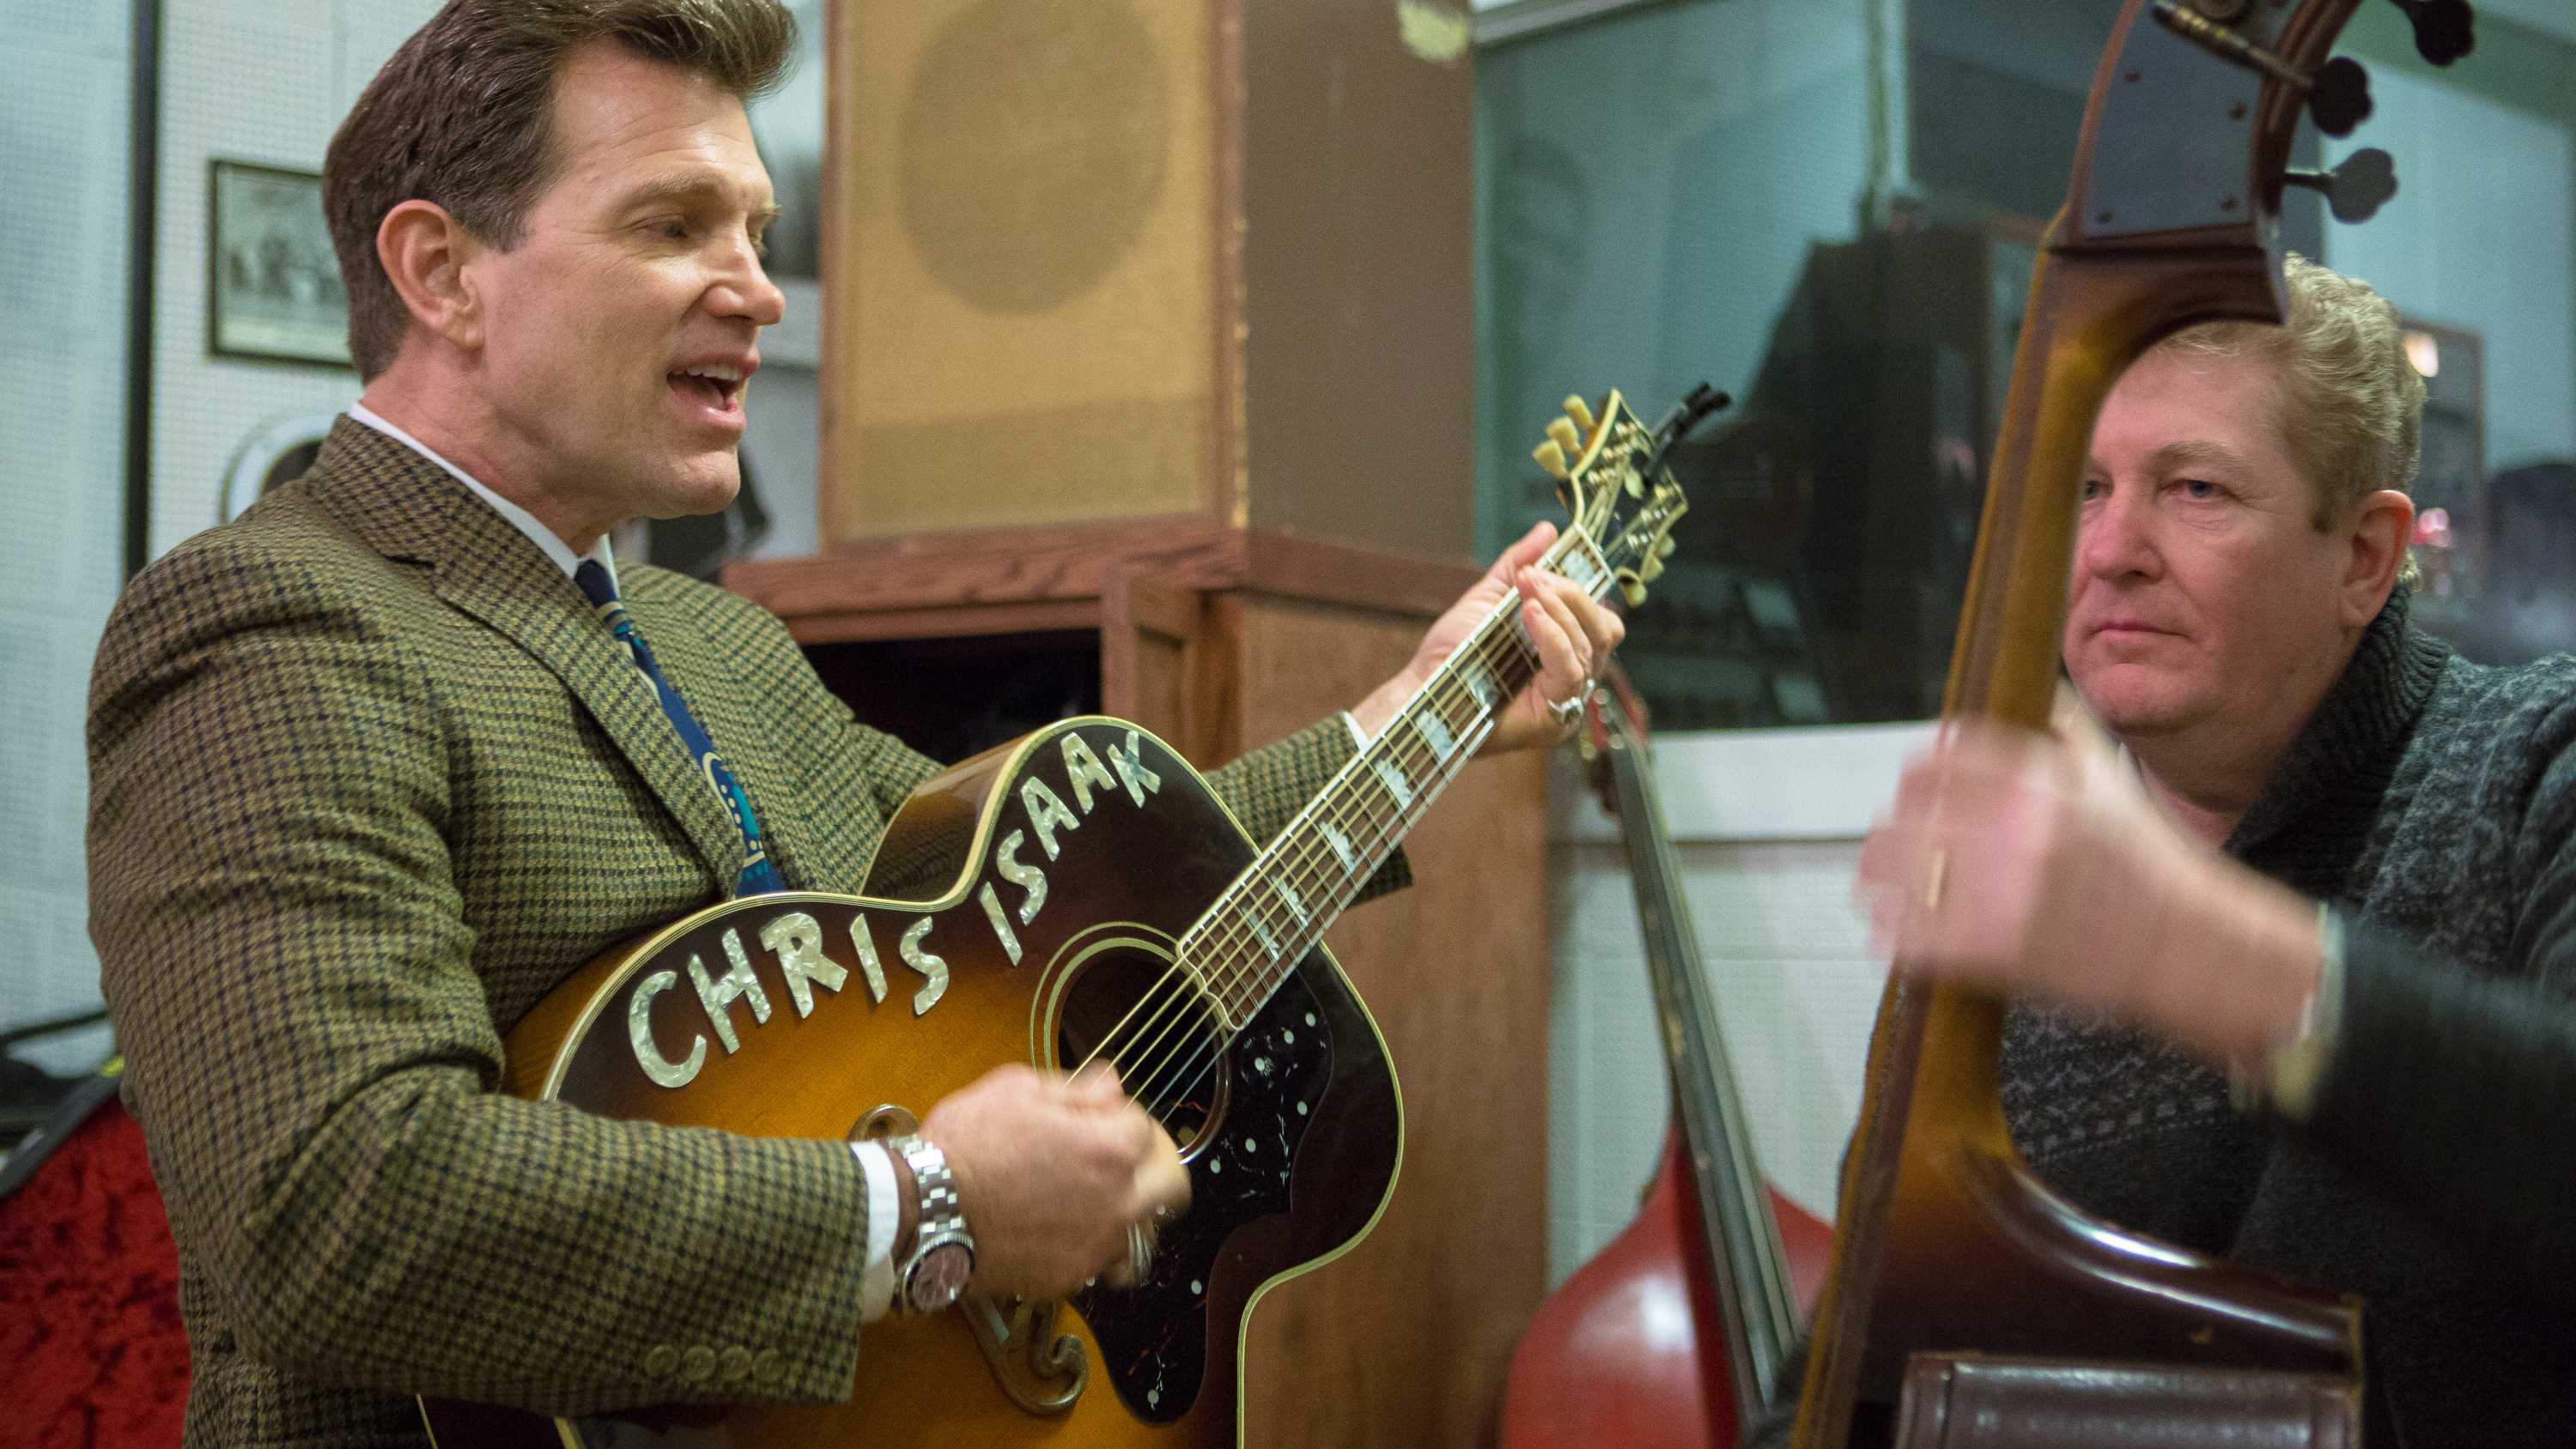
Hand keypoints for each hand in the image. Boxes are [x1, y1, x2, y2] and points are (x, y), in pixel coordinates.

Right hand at [919, 1062, 1188, 1299]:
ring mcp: (1096, 1245)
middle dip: (1154, 1164)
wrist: (923, 1212)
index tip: (1098, 1117)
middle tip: (1122, 1157)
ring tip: (1089, 1195)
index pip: (1147, 1126)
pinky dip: (1090, 1242)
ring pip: (1142, 1227)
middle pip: (1173, 1184)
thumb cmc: (964, 1144)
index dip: (1120, 1116)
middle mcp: (1117, 1201)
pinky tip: (1059, 1227)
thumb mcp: (1016, 1088)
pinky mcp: (1071, 1277)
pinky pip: (1102, 1259)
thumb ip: (1077, 1088)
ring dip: (1126, 1207)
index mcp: (1109, 1146)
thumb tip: (1112, 1084)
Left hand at [1350, 521, 1624, 754]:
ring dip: (1560, 612)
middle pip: (1604, 629)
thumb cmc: (1453, 651)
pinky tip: (1533, 618)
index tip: (1539, 570)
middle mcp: (1573, 674)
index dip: (1579, 590)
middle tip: (1534, 580)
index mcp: (1564, 648)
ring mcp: (1568, 697)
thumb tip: (1548, 530)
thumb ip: (1519, 564)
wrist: (1424, 686)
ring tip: (1526, 599)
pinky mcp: (1556, 717)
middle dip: (1572, 596)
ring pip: (1590, 646)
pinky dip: (1555, 639)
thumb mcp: (1489, 598)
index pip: (1600, 618)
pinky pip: (1572, 671)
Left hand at [1853, 692, 2318, 1064]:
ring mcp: (2001, 886)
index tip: (1908, 791)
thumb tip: (2030, 687)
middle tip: (1883, 848)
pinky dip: (1892, 934)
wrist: (2187, 944)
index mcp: (2038, 778)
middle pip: (1906, 815)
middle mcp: (2015, 825)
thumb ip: (2063, 730)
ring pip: (1899, 872)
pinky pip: (1911, 934)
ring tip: (1873, 888)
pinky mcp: (1993, 945)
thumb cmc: (2148, 864)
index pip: (1940, 758)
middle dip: (1891, 833)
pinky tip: (1887, 935)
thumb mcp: (2109, 780)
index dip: (1915, 776)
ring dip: (1878, 881)